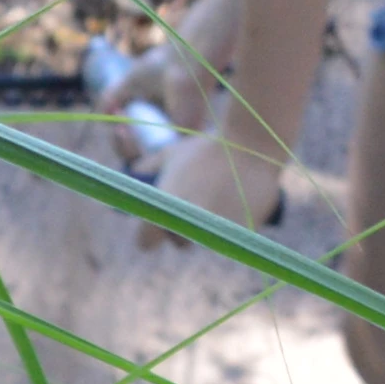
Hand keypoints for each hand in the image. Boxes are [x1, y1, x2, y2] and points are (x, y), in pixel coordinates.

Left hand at [155, 123, 289, 230]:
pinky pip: (230, 237)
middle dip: (184, 229)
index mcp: (164, 204)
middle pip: (179, 242)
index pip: (145, 240)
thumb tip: (133, 174)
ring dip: (208, 229)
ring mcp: (214, 229)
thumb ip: (148, 168)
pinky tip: (238, 204)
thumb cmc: (207, 147)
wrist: (251, 141)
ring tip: (220, 201)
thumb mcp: (172, 153)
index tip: (158, 224)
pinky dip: (233, 226)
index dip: (149, 234)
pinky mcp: (240, 232)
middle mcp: (187, 221)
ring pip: (205, 242)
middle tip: (197, 205)